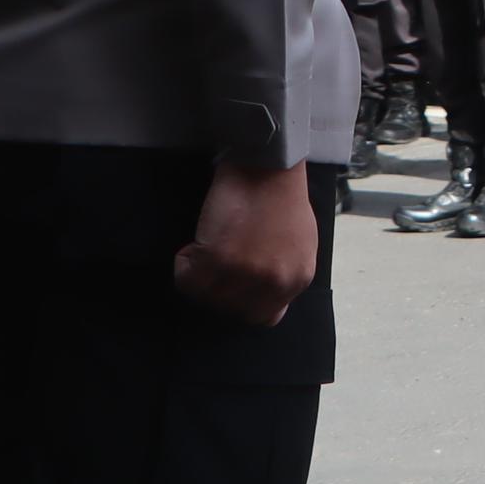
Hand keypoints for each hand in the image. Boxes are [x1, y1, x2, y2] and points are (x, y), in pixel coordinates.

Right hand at [174, 160, 316, 326]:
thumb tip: (261, 291)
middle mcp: (272, 283)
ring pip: (206, 297)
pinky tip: (197, 242)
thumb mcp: (300, 245)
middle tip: (213, 266)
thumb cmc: (282, 198)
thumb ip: (283, 272)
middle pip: (232, 310)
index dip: (243, 301)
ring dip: (199, 275)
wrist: (267, 167)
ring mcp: (245, 273)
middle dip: (219, 291)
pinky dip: (184, 262)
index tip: (233, 284)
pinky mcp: (218, 257)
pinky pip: (186, 278)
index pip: (263, 316)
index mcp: (296, 280)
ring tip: (206, 248)